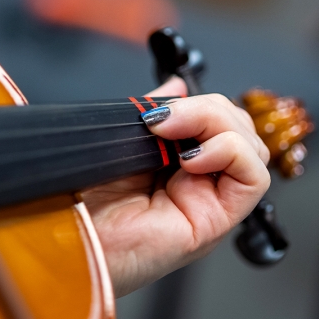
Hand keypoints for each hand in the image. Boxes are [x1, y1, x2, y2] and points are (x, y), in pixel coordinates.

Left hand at [81, 77, 270, 296]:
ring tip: (172, 134)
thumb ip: (155, 112)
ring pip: (251, 147)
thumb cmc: (81, 197)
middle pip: (239, 129)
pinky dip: (230, 153)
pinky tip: (190, 160)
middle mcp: (198, 183)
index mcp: (176, 163)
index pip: (217, 120)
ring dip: (217, 125)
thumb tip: (178, 84)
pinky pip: (254, 177)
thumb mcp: (123, 140)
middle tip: (162, 119)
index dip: (198, 105)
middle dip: (208, 109)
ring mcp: (208, 202)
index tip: (155, 108)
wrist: (63, 234)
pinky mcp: (215, 222)